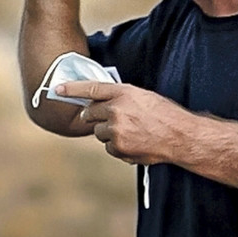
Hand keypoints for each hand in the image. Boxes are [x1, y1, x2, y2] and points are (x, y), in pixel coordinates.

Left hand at [59, 81, 187, 164]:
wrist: (180, 136)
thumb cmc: (166, 115)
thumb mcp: (144, 97)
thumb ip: (122, 98)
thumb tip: (102, 103)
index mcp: (124, 93)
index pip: (91, 88)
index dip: (72, 88)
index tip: (57, 89)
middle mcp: (116, 110)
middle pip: (90, 113)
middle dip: (94, 116)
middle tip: (108, 118)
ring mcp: (115, 130)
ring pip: (99, 132)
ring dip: (109, 133)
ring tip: (131, 132)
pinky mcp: (118, 148)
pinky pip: (108, 147)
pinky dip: (117, 147)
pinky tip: (135, 143)